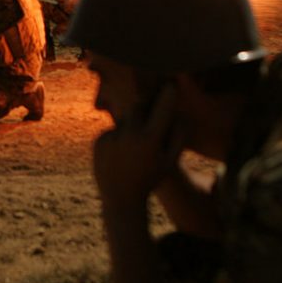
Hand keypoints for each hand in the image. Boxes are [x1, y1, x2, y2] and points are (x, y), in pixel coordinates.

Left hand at [93, 84, 183, 207]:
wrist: (120, 198)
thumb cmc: (151, 178)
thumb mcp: (170, 161)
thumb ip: (179, 137)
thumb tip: (183, 114)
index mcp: (150, 140)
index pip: (162, 106)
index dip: (168, 93)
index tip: (170, 84)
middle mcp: (129, 135)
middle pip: (139, 106)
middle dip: (145, 109)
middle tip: (149, 119)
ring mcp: (111, 137)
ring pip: (124, 119)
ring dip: (131, 127)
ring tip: (134, 148)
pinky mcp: (98, 140)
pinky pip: (112, 130)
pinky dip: (117, 138)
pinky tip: (120, 155)